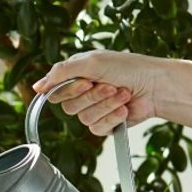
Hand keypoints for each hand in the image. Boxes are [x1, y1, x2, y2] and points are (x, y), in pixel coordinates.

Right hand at [32, 51, 161, 135]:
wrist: (155, 85)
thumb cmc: (129, 68)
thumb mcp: (91, 62)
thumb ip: (61, 73)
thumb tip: (37, 87)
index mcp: (76, 77)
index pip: (55, 92)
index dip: (68, 90)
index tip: (86, 82)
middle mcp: (83, 94)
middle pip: (69, 107)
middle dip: (93, 96)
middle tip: (110, 85)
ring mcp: (93, 110)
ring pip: (84, 118)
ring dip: (106, 105)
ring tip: (123, 94)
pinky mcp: (105, 125)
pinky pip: (97, 129)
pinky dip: (113, 117)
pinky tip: (124, 108)